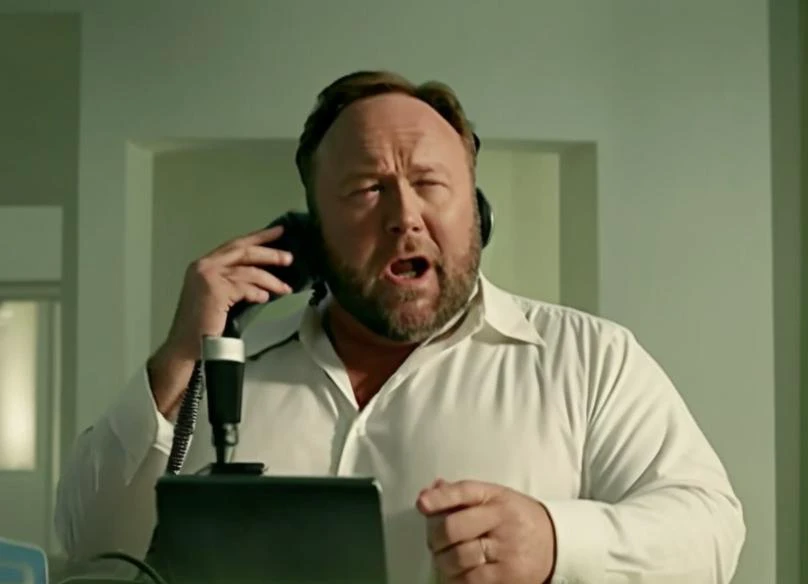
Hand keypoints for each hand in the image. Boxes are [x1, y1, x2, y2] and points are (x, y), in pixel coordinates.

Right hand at [149, 225, 294, 414]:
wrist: (187, 346)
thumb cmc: (205, 325)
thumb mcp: (221, 296)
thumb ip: (236, 282)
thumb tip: (266, 277)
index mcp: (204, 264)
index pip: (235, 245)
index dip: (258, 237)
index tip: (279, 231)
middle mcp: (204, 265)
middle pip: (243, 251)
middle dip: (269, 253)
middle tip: (289, 258)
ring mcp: (208, 276)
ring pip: (248, 271)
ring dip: (270, 280)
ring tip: (285, 289)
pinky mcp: (215, 290)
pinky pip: (244, 287)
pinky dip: (257, 292)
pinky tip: (265, 298)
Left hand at [416, 479, 555, 583]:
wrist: (555, 542)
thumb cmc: (514, 517)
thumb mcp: (493, 498)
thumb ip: (459, 495)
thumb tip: (427, 495)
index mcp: (496, 497)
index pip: (464, 492)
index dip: (440, 498)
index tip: (422, 504)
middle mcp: (502, 521)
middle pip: (454, 528)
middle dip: (435, 537)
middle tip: (435, 542)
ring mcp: (506, 550)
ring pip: (458, 557)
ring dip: (443, 561)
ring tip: (444, 559)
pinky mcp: (508, 577)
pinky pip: (471, 581)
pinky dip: (456, 579)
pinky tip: (456, 574)